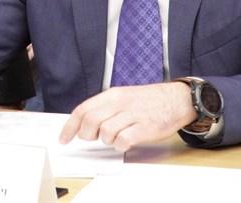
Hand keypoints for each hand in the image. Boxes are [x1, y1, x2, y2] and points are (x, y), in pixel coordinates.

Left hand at [59, 82, 196, 152]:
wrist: (176, 99)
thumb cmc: (148, 101)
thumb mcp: (123, 96)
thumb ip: (105, 107)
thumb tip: (84, 122)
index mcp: (112, 95)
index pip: (83, 110)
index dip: (70, 126)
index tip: (64, 138)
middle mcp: (120, 103)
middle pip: (90, 121)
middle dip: (86, 135)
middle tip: (92, 138)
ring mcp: (133, 115)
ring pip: (105, 132)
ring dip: (106, 140)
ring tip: (114, 138)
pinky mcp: (145, 128)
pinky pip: (123, 140)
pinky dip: (120, 145)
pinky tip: (124, 142)